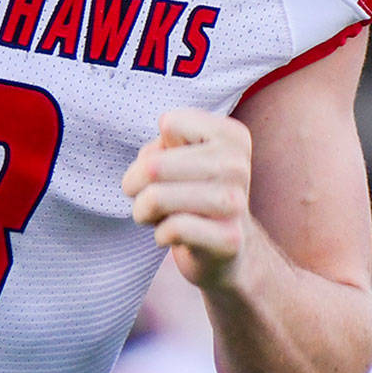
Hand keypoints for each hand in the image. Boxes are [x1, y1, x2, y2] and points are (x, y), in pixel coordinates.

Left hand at [122, 108, 254, 289]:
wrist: (227, 250)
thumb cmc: (191, 194)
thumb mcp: (178, 158)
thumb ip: (162, 146)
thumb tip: (150, 166)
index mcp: (231, 134)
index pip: (168, 123)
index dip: (156, 149)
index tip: (173, 167)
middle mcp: (237, 164)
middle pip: (153, 165)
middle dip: (135, 185)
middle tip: (148, 197)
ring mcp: (235, 202)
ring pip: (156, 198)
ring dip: (143, 211)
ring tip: (158, 216)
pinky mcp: (229, 238)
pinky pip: (171, 229)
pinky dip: (160, 235)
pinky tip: (175, 237)